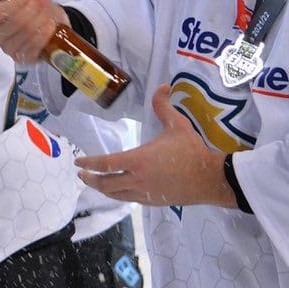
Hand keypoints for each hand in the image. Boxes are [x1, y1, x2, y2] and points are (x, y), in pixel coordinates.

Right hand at [0, 0, 66, 65]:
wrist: (51, 18)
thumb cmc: (33, 4)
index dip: (13, 5)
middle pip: (14, 23)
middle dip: (31, 12)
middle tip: (38, 6)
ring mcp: (8, 49)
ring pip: (26, 33)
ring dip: (40, 21)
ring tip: (46, 16)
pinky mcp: (23, 58)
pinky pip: (33, 47)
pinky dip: (43, 34)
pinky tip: (49, 27)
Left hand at [75, 85, 237, 207]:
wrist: (211, 179)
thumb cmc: (191, 151)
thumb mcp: (177, 125)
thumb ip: (163, 106)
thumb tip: (162, 86)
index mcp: (138, 160)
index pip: (105, 163)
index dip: (88, 162)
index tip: (77, 160)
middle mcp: (137, 179)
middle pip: (105, 183)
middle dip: (90, 179)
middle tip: (81, 173)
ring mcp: (144, 193)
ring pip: (115, 194)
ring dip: (102, 189)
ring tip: (95, 183)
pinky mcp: (153, 201)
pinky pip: (129, 200)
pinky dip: (119, 195)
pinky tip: (117, 191)